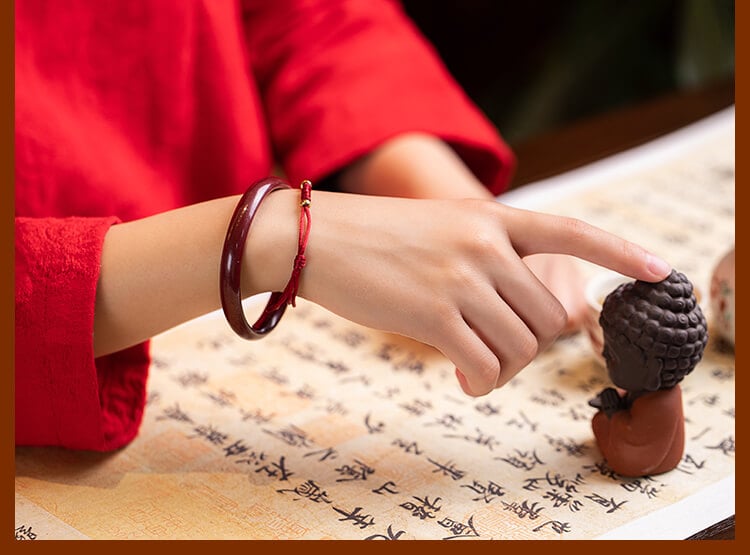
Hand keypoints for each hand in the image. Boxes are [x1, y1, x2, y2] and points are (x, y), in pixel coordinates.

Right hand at [259, 191, 671, 396]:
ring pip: (520, 345)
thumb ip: (483, 261)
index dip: (618, 252)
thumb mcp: (439, 231)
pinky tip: (463, 379)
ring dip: (503, 367)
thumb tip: (514, 323)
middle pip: (547, 315)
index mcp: (489, 218)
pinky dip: (482, 381)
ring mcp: (461, 277)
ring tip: (475, 367)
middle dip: (529, 344)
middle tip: (494, 353)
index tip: (658, 270)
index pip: (569, 230)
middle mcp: (484, 244)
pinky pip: (485, 363)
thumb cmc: (371, 239)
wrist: (310, 237)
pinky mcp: (434, 313)